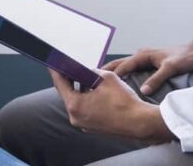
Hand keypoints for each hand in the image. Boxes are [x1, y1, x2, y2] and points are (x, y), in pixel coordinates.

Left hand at [50, 68, 173, 143]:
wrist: (139, 122)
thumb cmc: (123, 101)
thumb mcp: (106, 78)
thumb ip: (92, 73)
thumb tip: (87, 72)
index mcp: (75, 105)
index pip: (60, 84)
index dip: (57, 71)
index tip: (53, 64)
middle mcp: (76, 118)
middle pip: (68, 94)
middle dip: (69, 80)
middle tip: (70, 69)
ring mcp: (84, 125)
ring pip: (77, 103)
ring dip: (80, 90)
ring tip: (86, 79)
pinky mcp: (93, 127)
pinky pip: (85, 110)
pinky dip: (87, 100)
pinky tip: (95, 92)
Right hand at [101, 36, 192, 95]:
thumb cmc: (185, 57)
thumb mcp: (171, 68)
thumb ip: (157, 78)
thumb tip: (143, 90)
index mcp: (143, 55)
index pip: (122, 67)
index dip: (109, 76)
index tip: (96, 84)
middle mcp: (142, 55)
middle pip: (118, 64)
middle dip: (105, 72)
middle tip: (89, 82)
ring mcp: (145, 59)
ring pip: (124, 66)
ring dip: (113, 73)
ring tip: (99, 84)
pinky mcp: (150, 63)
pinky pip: (132, 70)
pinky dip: (123, 75)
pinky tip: (120, 83)